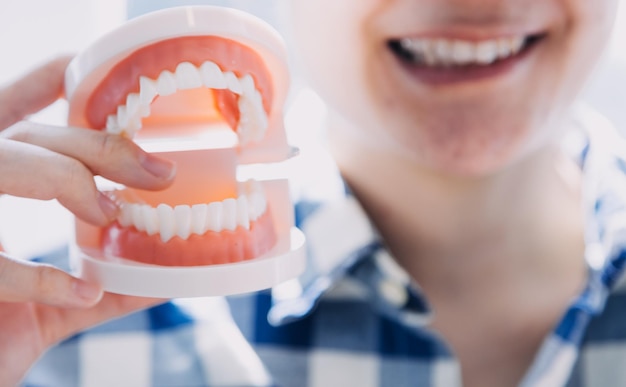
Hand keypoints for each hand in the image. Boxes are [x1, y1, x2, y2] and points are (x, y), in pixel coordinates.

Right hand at [0, 57, 171, 384]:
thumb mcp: (52, 305)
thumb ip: (103, 285)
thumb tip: (168, 275)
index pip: (9, 114)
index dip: (41, 82)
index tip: (85, 65)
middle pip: (30, 137)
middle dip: (100, 147)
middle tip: (160, 175)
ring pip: (7, 162)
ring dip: (68, 182)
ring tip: (111, 214)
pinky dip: (43, 277)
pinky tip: (80, 293)